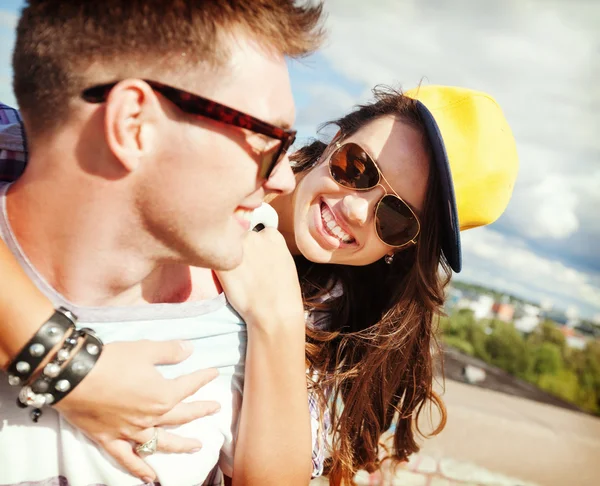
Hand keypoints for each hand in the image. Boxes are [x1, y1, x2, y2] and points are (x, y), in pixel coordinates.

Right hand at [54, 339, 219, 482]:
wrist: (73, 376)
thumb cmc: (112, 360)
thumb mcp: (145, 349)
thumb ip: (170, 351)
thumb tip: (189, 348)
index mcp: (163, 395)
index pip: (189, 386)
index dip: (203, 378)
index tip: (214, 373)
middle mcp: (151, 417)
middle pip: (182, 416)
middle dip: (200, 411)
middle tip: (214, 409)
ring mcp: (131, 432)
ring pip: (161, 443)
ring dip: (181, 446)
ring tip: (196, 447)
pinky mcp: (110, 440)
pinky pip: (128, 459)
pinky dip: (140, 469)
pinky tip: (151, 478)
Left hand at [215, 228, 304, 328]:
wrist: (273, 312)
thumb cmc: (283, 292)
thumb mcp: (283, 260)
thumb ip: (269, 246)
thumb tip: (255, 244)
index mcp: (271, 234)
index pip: (257, 228)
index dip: (254, 244)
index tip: (256, 257)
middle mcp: (253, 235)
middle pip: (239, 234)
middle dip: (240, 247)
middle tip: (246, 268)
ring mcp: (236, 247)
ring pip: (226, 244)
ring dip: (227, 254)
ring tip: (238, 276)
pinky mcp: (221, 261)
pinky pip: (215, 256)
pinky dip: (218, 265)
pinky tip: (229, 279)